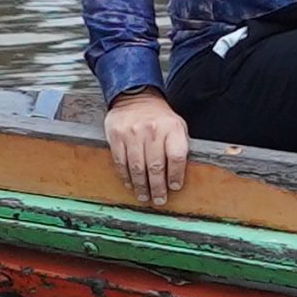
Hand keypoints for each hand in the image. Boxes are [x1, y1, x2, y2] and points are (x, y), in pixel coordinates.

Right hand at [103, 89, 187, 206]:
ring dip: (141, 186)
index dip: (176, 175)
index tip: (175, 187)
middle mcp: (153, 130)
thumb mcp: (177, 125)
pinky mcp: (117, 136)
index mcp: (172, 128)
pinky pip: (121, 162)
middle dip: (158, 188)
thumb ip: (178, 146)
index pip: (176, 156)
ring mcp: (133, 133)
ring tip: (145, 196)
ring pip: (138, 167)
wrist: (135, 96)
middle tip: (159, 200)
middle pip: (156, 166)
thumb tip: (179, 175)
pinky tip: (130, 184)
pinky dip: (126, 176)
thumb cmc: (159, 117)